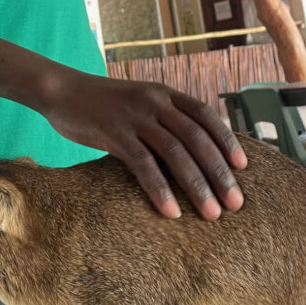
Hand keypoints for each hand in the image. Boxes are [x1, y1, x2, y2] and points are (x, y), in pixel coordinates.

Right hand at [38, 71, 246, 220]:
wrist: (62, 91)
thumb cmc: (103, 104)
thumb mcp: (139, 103)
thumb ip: (162, 120)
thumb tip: (191, 153)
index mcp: (164, 93)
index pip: (205, 115)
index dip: (226, 140)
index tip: (243, 167)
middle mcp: (155, 101)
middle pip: (196, 138)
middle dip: (219, 172)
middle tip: (236, 203)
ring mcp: (135, 116)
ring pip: (175, 153)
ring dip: (197, 185)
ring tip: (211, 213)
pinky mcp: (114, 133)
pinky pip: (143, 164)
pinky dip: (160, 189)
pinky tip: (171, 212)